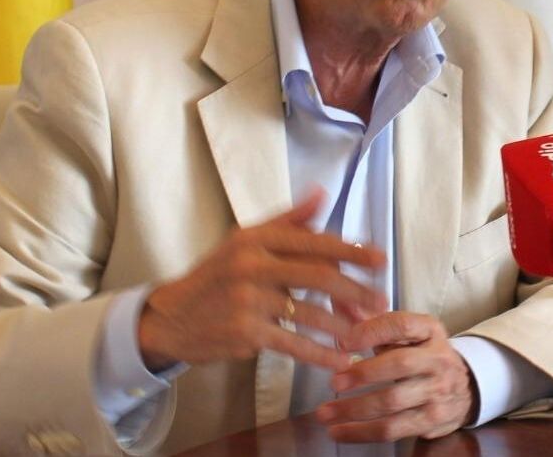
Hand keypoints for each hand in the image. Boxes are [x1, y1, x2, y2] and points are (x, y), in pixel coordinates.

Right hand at [137, 190, 387, 371]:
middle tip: (381, 301)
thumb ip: (287, 220)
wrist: (170, 318)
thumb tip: (322, 194)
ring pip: (309, 313)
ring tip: (365, 333)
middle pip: (318, 276)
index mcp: (256, 238)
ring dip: (342, 325)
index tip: (381, 260)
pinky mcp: (245, 332)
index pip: (314, 242)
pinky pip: (293, 343)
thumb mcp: (245, 240)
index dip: (351, 251)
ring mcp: (247, 300)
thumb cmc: (216, 276)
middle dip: (355, 290)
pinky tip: (341, 358)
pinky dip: (320, 353)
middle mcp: (251, 265)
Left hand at [315, 311, 477, 440]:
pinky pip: (393, 429)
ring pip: (393, 401)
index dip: (372, 332)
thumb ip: (372, 320)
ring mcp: (437, 391)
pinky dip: (362, 432)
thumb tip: (338, 301)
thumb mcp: (406, 334)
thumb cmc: (423, 356)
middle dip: (364, 373)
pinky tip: (340, 431)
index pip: (402, 325)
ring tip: (325, 413)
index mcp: (430, 331)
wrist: (464, 388)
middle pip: (400, 364)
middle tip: (334, 382)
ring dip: (355, 409)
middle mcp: (438, 359)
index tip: (343, 341)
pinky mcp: (431, 420)